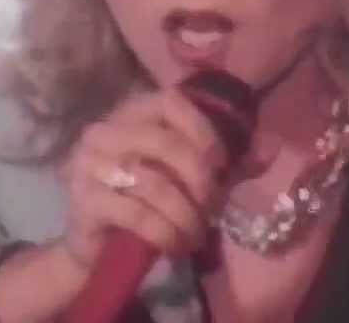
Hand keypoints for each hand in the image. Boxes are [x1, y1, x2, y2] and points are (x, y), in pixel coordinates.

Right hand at [59, 86, 228, 270]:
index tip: (221, 163)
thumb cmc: (143, 200)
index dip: (202, 130)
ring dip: (185, 214)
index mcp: (128, 114)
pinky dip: (165, 232)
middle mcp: (103, 132)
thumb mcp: (178, 173)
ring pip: (154, 184)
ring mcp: (88, 165)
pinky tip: (176, 245)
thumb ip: (214, 161)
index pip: (169, 103)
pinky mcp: (83, 202)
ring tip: (197, 233)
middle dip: (198, 177)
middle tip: (211, 206)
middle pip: (164, 142)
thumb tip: (265, 156)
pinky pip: (137, 215)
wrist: (96, 246)